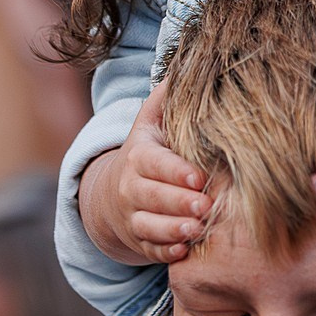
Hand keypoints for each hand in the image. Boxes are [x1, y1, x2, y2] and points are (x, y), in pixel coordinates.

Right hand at [88, 82, 212, 266]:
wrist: (110, 195)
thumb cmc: (146, 154)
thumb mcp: (149, 124)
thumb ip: (164, 99)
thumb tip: (187, 62)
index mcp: (138, 157)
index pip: (154, 164)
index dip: (174, 171)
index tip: (197, 177)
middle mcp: (130, 189)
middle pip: (152, 197)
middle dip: (178, 202)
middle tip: (205, 205)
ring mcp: (133, 218)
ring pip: (149, 226)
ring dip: (174, 230)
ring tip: (198, 229)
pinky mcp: (139, 242)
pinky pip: (150, 250)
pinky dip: (166, 253)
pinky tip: (184, 252)